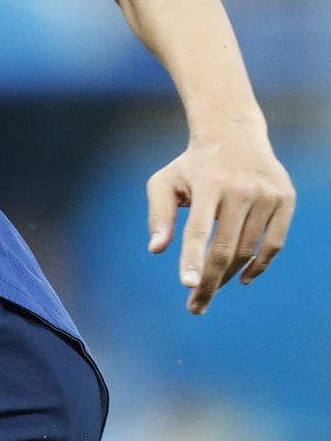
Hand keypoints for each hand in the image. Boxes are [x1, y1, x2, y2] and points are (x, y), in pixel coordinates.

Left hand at [146, 121, 294, 313]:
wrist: (233, 135)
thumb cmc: (192, 165)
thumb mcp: (165, 181)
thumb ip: (158, 214)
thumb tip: (156, 249)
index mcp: (209, 184)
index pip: (200, 229)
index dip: (193, 259)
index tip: (187, 286)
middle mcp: (241, 190)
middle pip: (225, 247)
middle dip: (210, 281)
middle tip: (196, 305)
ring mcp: (267, 195)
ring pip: (248, 249)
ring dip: (229, 276)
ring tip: (209, 290)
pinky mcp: (285, 200)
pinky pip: (274, 244)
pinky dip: (259, 265)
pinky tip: (241, 278)